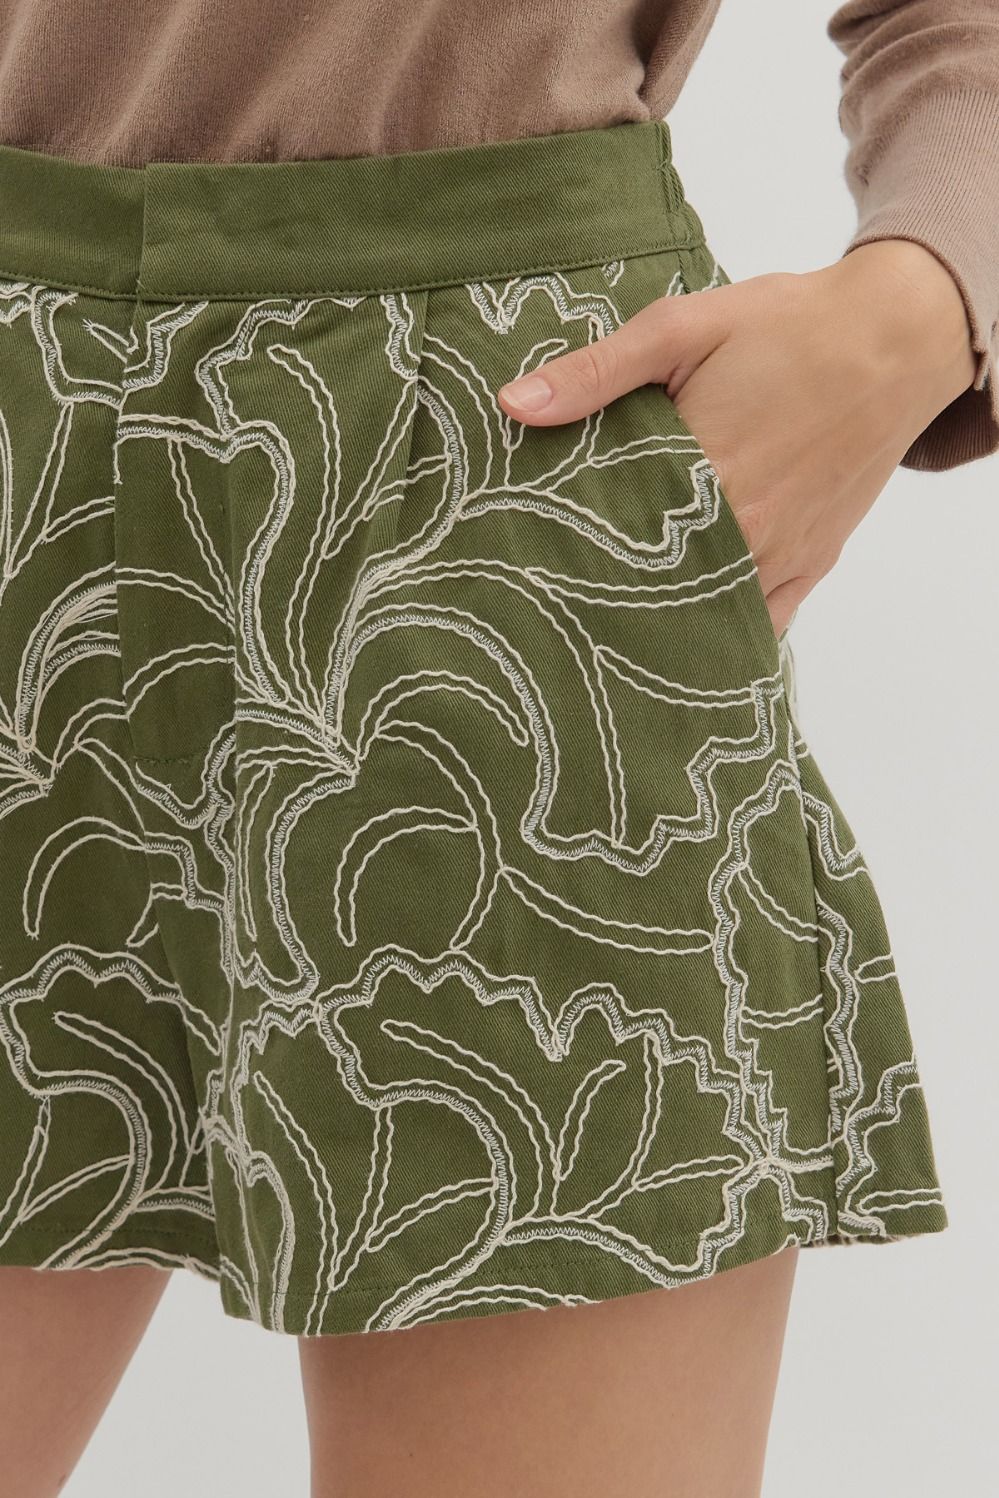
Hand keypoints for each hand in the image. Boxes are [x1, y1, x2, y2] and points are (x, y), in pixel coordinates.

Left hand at [496, 239, 977, 638]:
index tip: (525, 570)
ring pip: (706, 616)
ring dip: (661, 624)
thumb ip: (596, 373)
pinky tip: (682, 641)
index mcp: (703, 475)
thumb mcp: (682, 327)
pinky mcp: (813, 561)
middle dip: (604, 599)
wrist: (896, 338)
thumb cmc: (789, 328)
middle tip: (551, 610)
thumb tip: (513, 406)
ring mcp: (782, 554)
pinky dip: (723, 632)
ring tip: (605, 633)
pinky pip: (764, 622)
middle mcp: (744, 531)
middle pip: (654, 591)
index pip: (612, 543)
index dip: (565, 560)